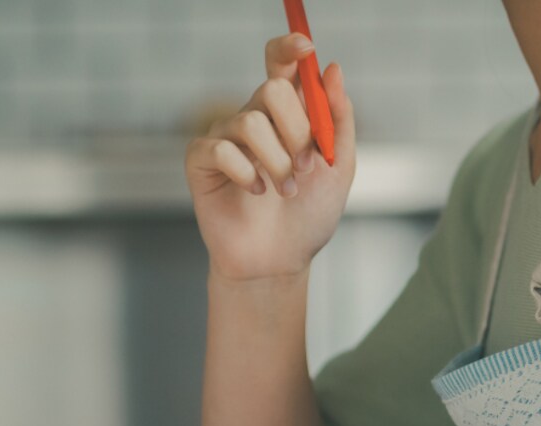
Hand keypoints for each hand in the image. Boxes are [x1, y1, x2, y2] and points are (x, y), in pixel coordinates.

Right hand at [186, 34, 356, 282]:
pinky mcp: (201, 160)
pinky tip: (256, 193)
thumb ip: (338, 119)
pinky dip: (247, 173)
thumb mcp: (340, 166)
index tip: (307, 48)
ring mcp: (225, 137)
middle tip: (307, 163)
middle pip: (272, 88)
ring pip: (251, 121)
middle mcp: (254, 117)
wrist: (279, 261)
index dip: (290, 47)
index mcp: (287, 114)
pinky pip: (222, 148)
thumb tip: (331, 69)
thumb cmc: (308, 217)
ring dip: (277, 160)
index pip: (282, 63)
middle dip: (297, 128)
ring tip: (286, 190)